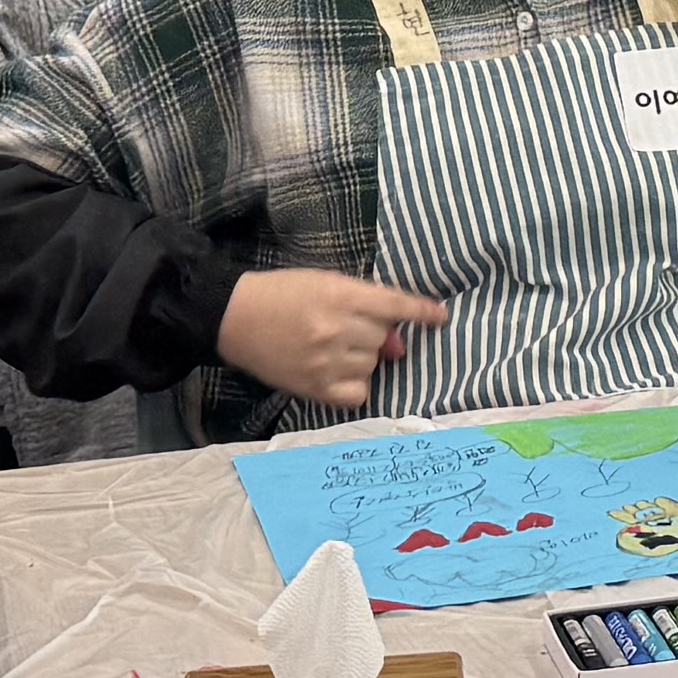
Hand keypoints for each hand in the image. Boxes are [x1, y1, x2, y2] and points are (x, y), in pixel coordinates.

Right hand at [223, 269, 450, 408]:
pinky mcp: (314, 388)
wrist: (236, 317)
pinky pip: (358, 394)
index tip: (441, 317)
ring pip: (371, 365)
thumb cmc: (283, 294)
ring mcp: (325, 362)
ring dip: (363, 357)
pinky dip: (356, 385)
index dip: (421, 312)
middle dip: (374, 333)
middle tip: (347, 328)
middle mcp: (335, 329)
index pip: (394, 305)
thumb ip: (364, 304)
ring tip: (334, 348)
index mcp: (339, 295)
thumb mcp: (325, 283)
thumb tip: (398, 341)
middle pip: (382, 338)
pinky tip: (340, 374)